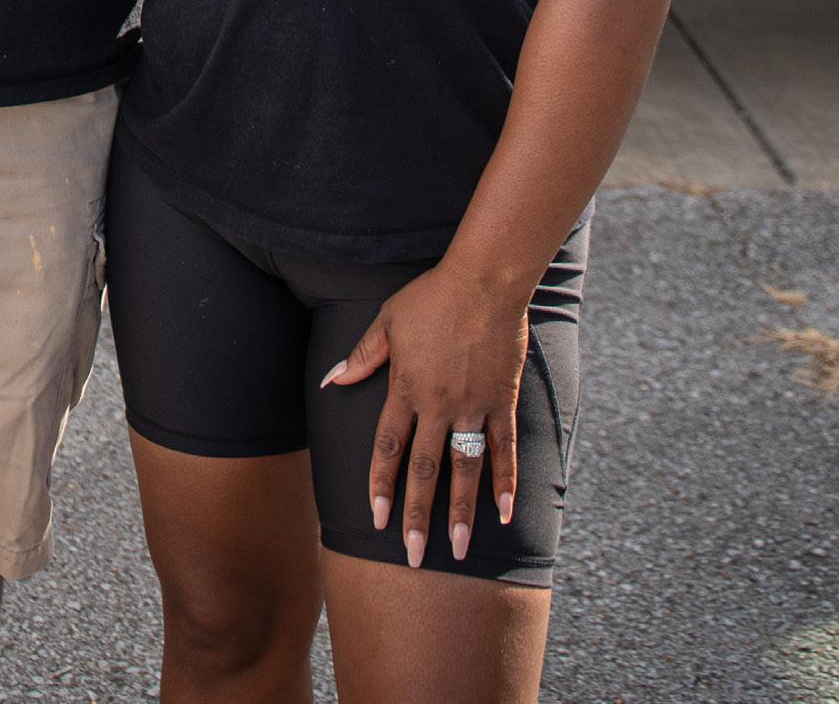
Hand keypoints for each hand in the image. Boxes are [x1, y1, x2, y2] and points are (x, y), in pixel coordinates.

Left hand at [320, 263, 527, 566]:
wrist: (483, 281)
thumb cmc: (431, 297)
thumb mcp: (387, 321)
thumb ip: (363, 356)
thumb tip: (332, 381)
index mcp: (405, 388)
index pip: (389, 447)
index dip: (381, 485)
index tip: (376, 520)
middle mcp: (437, 404)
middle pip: (424, 469)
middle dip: (417, 515)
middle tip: (414, 557)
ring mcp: (472, 405)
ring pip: (465, 468)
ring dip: (461, 511)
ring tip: (459, 550)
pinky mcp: (502, 401)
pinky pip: (504, 448)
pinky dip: (506, 481)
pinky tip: (505, 513)